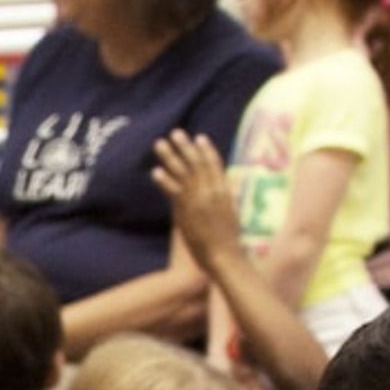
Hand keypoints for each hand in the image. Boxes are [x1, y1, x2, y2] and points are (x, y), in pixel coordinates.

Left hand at [151, 129, 240, 272]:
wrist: (224, 256)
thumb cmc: (229, 240)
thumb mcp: (234, 212)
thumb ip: (230, 194)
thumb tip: (231, 182)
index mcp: (225, 191)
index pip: (215, 164)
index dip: (206, 150)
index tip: (199, 137)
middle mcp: (212, 191)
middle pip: (196, 163)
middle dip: (185, 147)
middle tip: (175, 133)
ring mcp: (199, 200)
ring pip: (183, 173)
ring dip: (170, 157)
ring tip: (160, 144)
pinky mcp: (187, 211)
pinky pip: (174, 192)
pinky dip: (164, 181)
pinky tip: (155, 171)